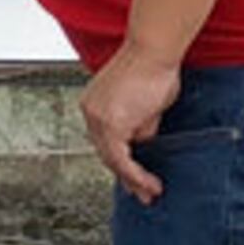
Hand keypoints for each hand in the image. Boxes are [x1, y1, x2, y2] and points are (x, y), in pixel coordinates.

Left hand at [81, 47, 182, 202]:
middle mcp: (90, 111)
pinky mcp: (110, 122)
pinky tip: (149, 183)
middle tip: (142, 193)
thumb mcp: (145, 106)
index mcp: (94, 104)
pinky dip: (135, 173)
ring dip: (132, 179)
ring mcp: (97, 117)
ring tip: (149, 192)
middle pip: (105, 153)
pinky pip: (121, 158)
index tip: (133, 176)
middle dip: (126, 176)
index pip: (105, 141)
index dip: (120, 162)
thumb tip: (143, 145)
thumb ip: (140, 126)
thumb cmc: (152, 69)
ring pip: (112, 158)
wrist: (152, 51)